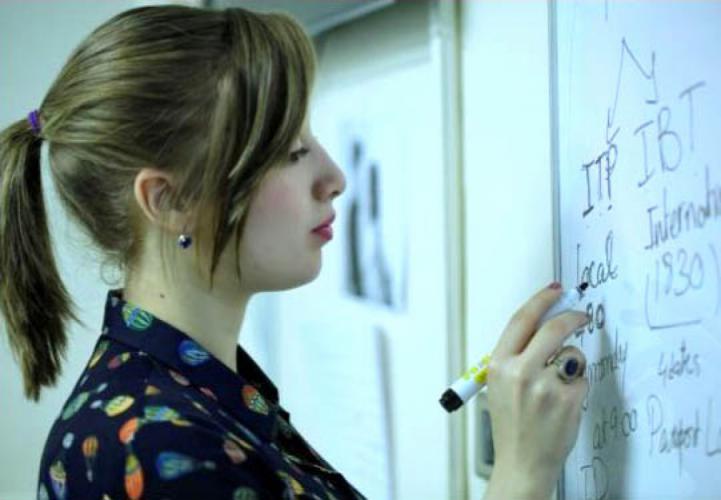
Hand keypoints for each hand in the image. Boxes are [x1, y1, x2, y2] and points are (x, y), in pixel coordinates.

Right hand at [483, 284, 589, 499]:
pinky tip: (565, 403)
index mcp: (499, 365)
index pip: (522, 320)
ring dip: (573, 362)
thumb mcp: (501, 385)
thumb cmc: (512, 424)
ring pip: (572, 354)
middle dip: (571, 316)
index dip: (541, 300)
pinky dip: (578, 386)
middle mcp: (520, 371)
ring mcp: (545, 385)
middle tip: (581, 315)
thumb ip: (519, 355)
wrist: (522, 463)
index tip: (556, 290)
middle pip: (552, 328)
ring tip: (560, 385)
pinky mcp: (567, 399)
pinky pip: (582, 378)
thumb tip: (546, 323)